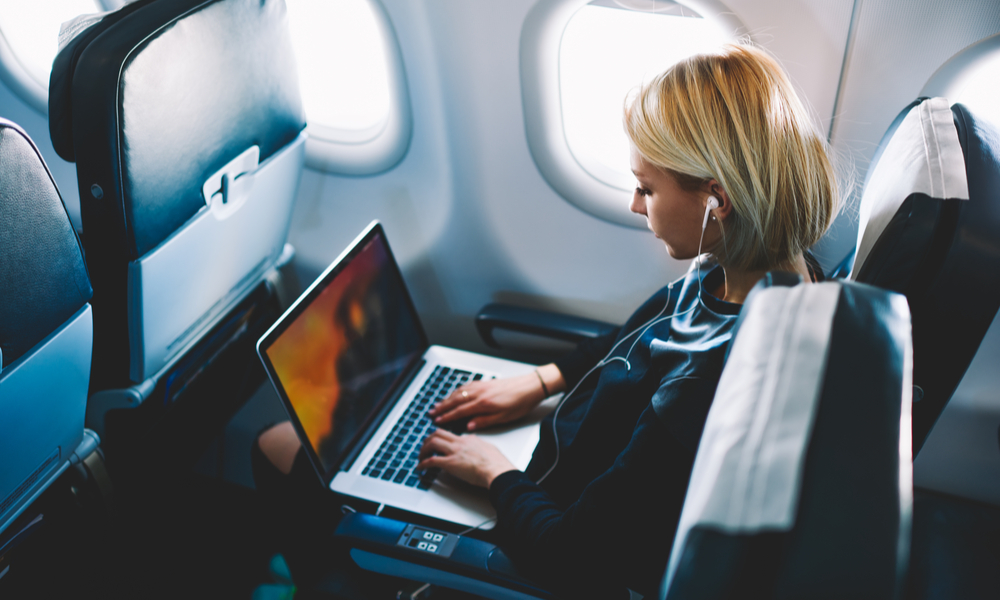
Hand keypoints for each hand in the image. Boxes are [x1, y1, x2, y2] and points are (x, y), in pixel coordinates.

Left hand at [417, 430, 515, 487]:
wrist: (497, 470)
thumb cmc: (496, 463)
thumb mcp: (488, 448)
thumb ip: (479, 445)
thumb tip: (476, 446)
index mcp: (469, 439)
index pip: (450, 434)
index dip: (441, 439)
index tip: (437, 443)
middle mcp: (459, 442)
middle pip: (438, 434)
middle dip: (428, 439)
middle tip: (424, 447)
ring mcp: (454, 452)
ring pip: (432, 443)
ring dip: (423, 450)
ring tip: (420, 457)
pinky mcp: (450, 463)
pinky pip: (431, 461)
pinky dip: (423, 464)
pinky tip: (420, 468)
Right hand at [428, 364, 564, 430]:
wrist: (531, 386)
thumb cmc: (520, 402)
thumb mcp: (504, 417)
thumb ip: (484, 421)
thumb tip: (468, 426)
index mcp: (483, 403)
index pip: (460, 411)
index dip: (447, 417)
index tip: (437, 421)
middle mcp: (480, 393)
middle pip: (456, 400)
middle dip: (442, 407)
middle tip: (431, 412)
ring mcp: (482, 386)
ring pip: (459, 392)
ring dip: (447, 398)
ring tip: (438, 404)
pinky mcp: (486, 382)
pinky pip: (466, 385)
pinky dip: (457, 390)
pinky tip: (455, 392)